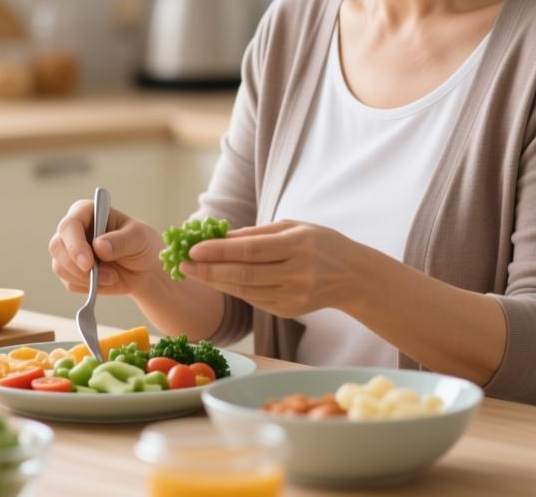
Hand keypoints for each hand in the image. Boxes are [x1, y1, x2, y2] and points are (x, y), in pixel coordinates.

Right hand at [49, 200, 161, 296]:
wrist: (145, 269)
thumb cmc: (142, 245)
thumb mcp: (139, 238)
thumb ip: (120, 240)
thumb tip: (99, 246)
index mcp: (87, 212)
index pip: (70, 224)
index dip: (75, 244)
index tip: (88, 263)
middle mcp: (74, 229)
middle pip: (57, 246)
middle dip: (76, 265)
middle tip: (98, 276)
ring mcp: (70, 250)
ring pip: (60, 266)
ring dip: (85, 278)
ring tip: (112, 277)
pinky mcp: (71, 271)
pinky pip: (69, 282)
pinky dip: (87, 286)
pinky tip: (106, 280)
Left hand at [180, 220, 361, 318]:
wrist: (353, 276)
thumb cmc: (321, 243)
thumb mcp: (295, 226)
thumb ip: (259, 233)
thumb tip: (221, 236)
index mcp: (299, 245)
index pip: (252, 250)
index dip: (220, 251)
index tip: (193, 249)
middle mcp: (297, 273)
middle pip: (245, 274)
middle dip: (209, 270)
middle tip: (182, 264)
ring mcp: (293, 296)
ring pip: (246, 290)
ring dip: (216, 282)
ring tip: (192, 272)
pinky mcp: (288, 310)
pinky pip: (254, 299)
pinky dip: (233, 289)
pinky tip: (217, 280)